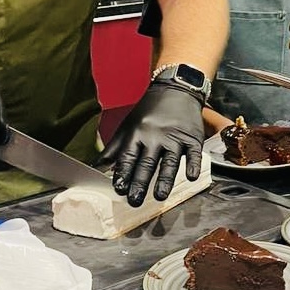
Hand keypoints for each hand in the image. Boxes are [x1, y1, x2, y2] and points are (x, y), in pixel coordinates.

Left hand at [100, 81, 204, 206]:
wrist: (176, 89)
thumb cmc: (149, 111)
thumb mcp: (128, 125)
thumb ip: (114, 149)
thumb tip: (95, 168)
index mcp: (137, 133)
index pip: (128, 157)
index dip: (123, 173)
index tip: (119, 189)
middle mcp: (156, 135)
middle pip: (147, 162)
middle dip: (140, 182)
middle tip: (135, 200)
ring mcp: (175, 137)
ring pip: (170, 161)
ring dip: (165, 180)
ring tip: (160, 196)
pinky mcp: (193, 137)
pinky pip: (194, 153)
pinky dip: (193, 165)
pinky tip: (191, 176)